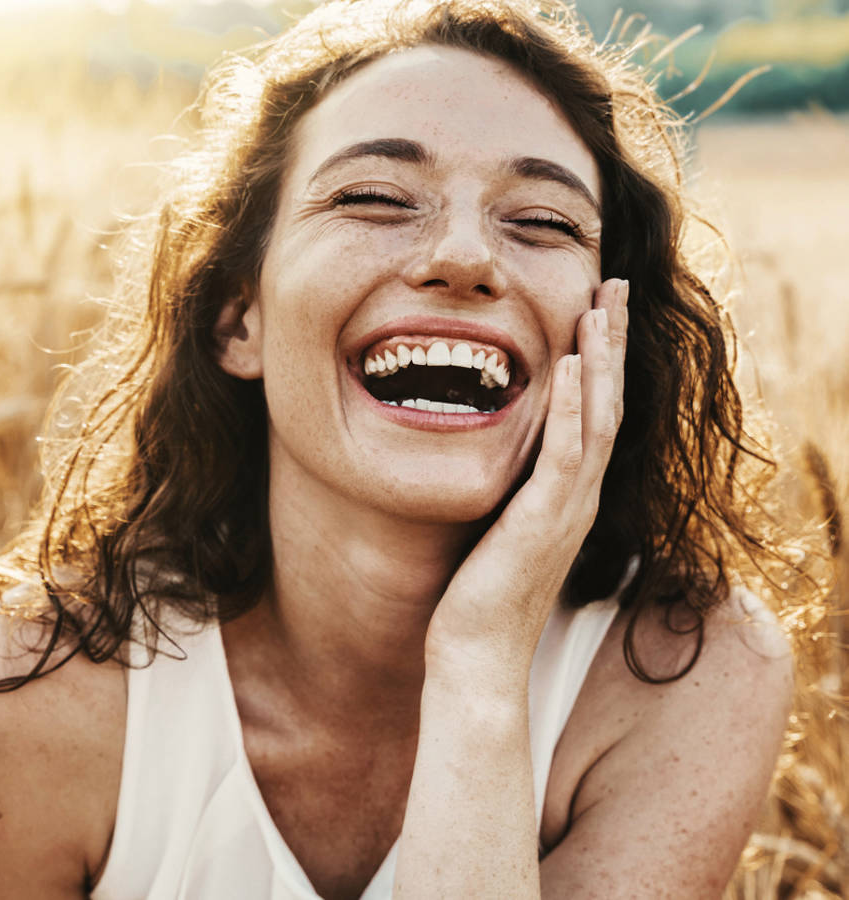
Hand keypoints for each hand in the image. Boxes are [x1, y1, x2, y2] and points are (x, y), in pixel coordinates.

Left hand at [424, 277, 628, 694]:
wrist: (477, 654)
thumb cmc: (482, 594)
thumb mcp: (500, 526)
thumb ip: (510, 487)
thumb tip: (495, 451)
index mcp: (567, 492)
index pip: (593, 412)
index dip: (600, 359)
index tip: (597, 309)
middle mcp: (578, 495)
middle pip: (606, 403)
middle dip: (611, 341)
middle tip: (615, 284)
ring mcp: (566, 508)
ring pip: (594, 419)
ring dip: (599, 360)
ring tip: (600, 304)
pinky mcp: (542, 522)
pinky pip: (562, 455)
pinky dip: (568, 408)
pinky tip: (568, 365)